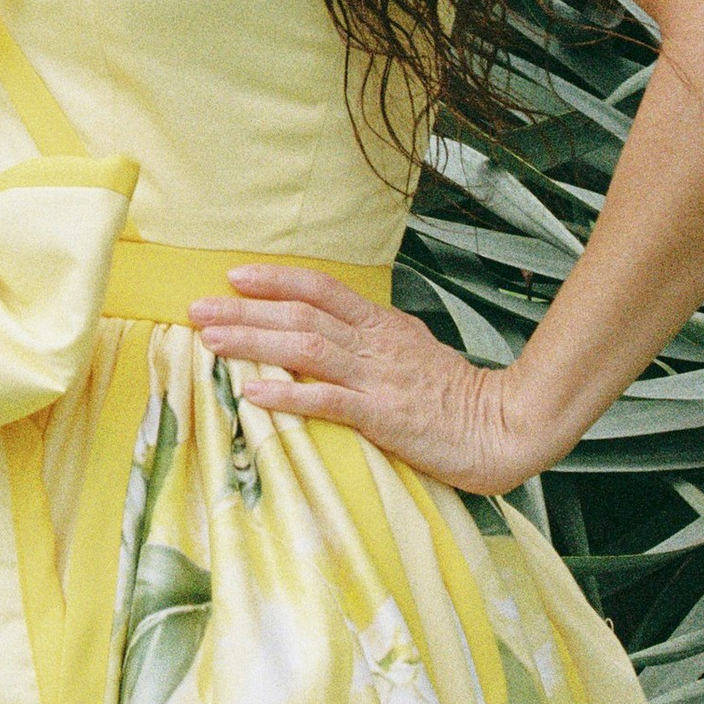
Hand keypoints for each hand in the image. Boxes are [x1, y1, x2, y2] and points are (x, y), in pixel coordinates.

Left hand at [188, 265, 537, 495]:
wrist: (506, 427)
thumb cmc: (458, 396)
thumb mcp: (414, 351)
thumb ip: (373, 341)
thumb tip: (331, 333)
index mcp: (382, 325)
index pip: (320, 288)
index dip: (275, 279)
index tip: (234, 277)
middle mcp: (375, 343)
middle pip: (299, 314)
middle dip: (243, 310)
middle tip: (197, 308)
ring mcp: (378, 378)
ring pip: (305, 347)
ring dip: (253, 342)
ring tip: (210, 341)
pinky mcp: (383, 416)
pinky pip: (327, 400)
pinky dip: (286, 393)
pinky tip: (252, 391)